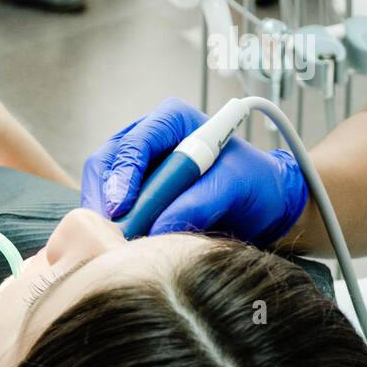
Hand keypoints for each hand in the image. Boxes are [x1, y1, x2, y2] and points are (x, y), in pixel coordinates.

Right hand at [81, 98, 307, 245]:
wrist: (264, 203)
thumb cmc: (254, 183)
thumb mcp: (235, 187)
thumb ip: (199, 202)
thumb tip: (159, 227)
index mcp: (172, 121)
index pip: (135, 143)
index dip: (123, 174)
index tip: (122, 207)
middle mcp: (148, 139)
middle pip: (106, 163)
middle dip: (106, 198)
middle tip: (112, 233)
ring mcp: (138, 167)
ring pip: (102, 188)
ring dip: (106, 216)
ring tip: (118, 243)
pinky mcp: (135, 194)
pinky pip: (111, 208)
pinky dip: (113, 227)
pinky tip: (123, 245)